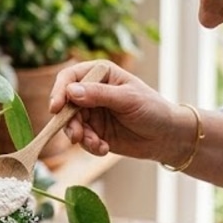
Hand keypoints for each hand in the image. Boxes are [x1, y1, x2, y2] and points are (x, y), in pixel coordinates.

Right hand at [48, 60, 190, 163]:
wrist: (166, 137)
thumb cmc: (153, 109)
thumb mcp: (128, 99)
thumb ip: (99, 95)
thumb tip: (71, 92)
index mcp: (101, 74)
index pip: (70, 77)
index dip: (60, 91)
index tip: (56, 108)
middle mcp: (92, 91)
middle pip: (66, 104)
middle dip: (69, 122)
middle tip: (77, 136)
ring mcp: (92, 112)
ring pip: (71, 124)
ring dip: (81, 137)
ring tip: (98, 145)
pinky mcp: (94, 131)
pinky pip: (82, 139)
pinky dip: (90, 146)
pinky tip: (104, 149)